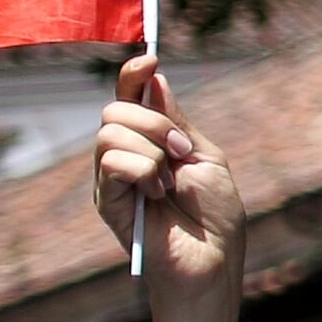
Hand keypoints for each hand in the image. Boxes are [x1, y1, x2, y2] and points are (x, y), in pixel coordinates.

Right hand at [92, 56, 247, 321]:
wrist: (213, 262)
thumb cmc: (216, 216)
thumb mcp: (204, 157)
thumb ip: (176, 121)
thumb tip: (154, 78)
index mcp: (152, 142)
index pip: (129, 99)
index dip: (133, 75)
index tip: (149, 59)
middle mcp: (125, 156)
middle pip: (114, 110)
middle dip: (153, 120)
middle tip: (181, 150)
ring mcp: (112, 179)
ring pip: (109, 132)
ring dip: (150, 148)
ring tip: (170, 180)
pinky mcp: (106, 201)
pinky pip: (111, 161)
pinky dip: (143, 170)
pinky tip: (157, 194)